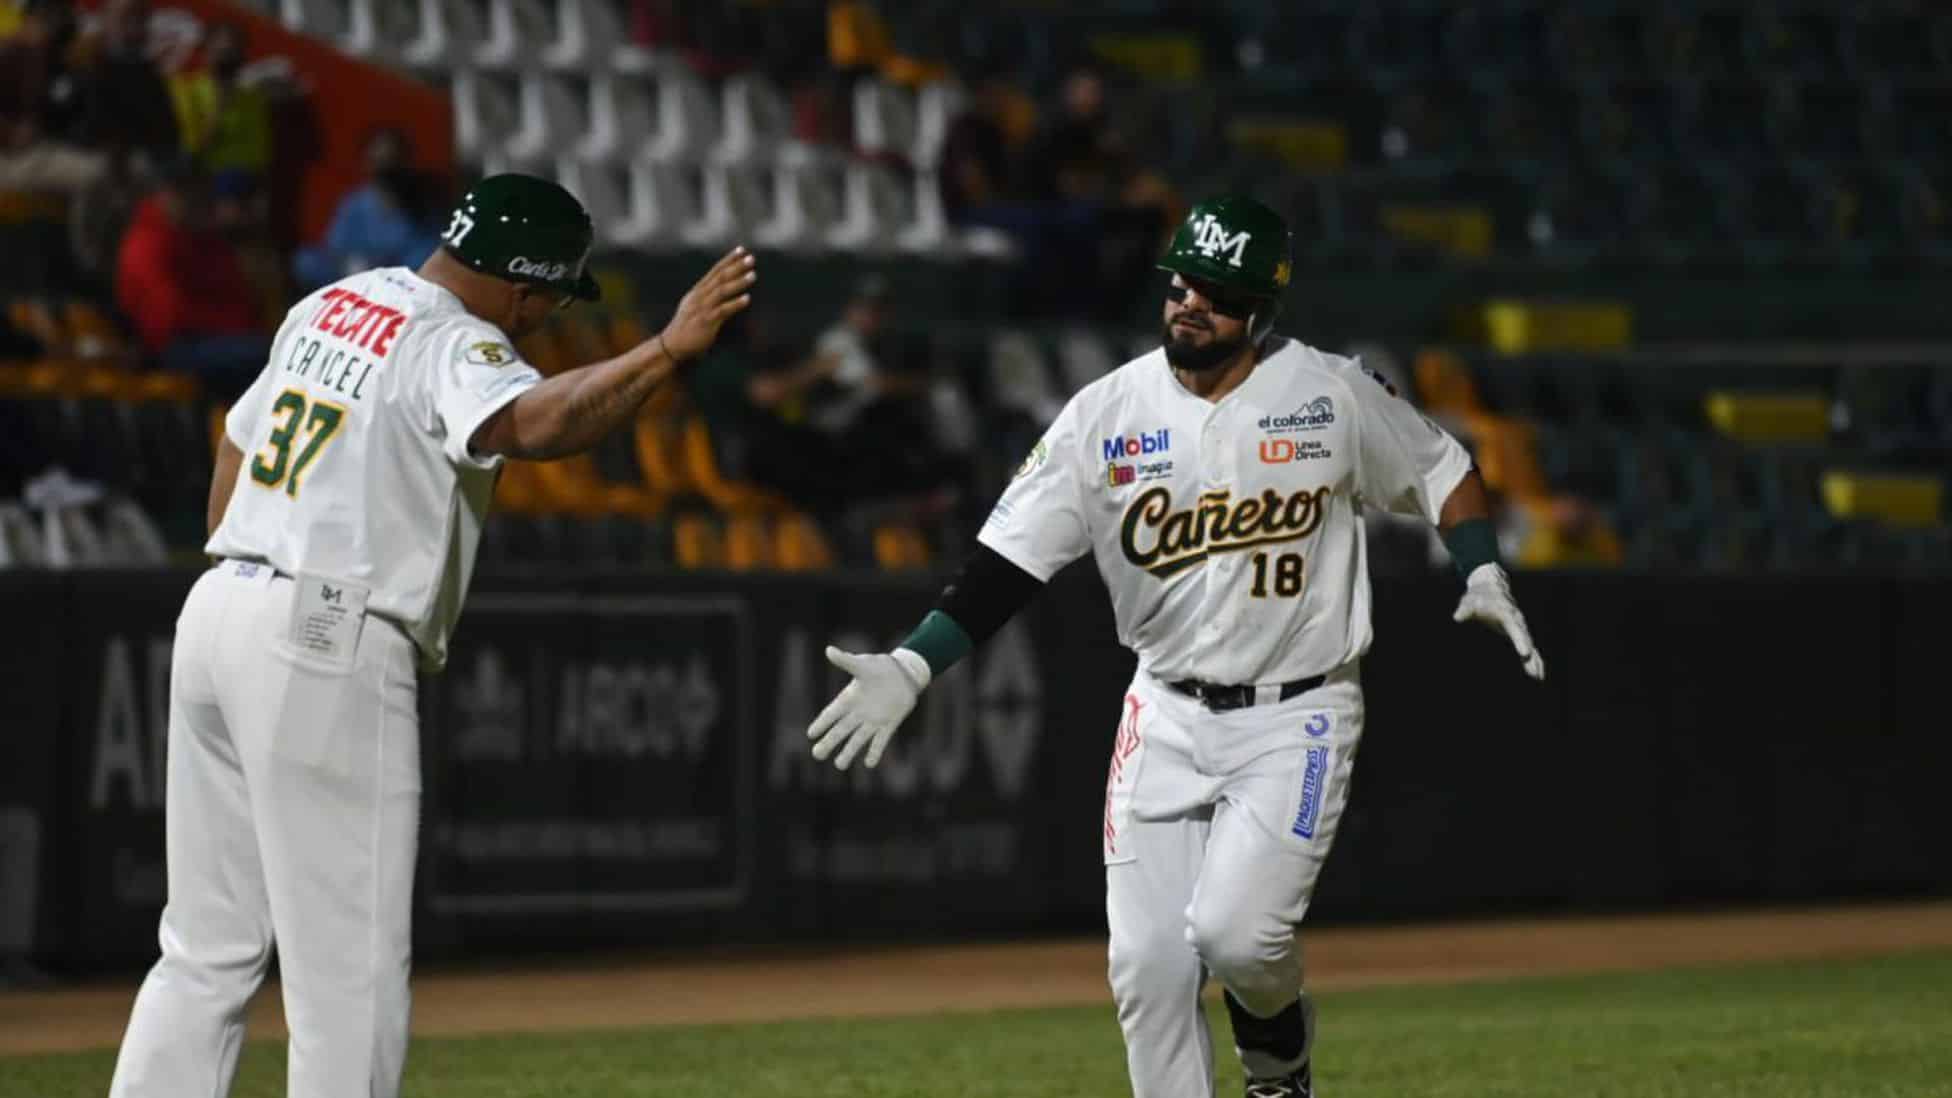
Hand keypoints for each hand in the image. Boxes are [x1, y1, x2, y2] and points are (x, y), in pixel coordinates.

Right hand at [658, 246, 755, 361]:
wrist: (671, 346)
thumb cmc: (686, 328)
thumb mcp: (694, 308)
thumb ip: (707, 299)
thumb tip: (721, 291)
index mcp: (698, 292)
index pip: (715, 271)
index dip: (728, 260)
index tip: (741, 250)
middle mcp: (699, 296)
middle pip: (720, 277)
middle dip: (736, 266)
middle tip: (751, 258)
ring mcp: (702, 308)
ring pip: (722, 290)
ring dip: (738, 282)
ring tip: (753, 274)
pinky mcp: (706, 321)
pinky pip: (723, 310)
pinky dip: (735, 303)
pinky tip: (747, 298)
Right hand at [807, 646, 930, 769]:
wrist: (904, 674)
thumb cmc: (880, 667)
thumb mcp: (863, 664)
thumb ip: (846, 661)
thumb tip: (828, 650)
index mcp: (849, 698)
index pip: (831, 713)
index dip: (821, 723)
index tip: (810, 734)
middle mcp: (858, 713)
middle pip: (841, 731)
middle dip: (829, 742)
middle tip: (817, 755)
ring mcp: (873, 720)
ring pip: (858, 739)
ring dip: (849, 752)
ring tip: (840, 765)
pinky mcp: (889, 724)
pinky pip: (880, 741)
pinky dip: (875, 752)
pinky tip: (869, 764)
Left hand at [1453, 564, 1545, 679]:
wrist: (1490, 587)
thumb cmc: (1478, 597)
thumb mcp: (1470, 601)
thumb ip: (1466, 610)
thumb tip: (1458, 616)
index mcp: (1506, 613)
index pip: (1515, 628)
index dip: (1520, 641)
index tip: (1525, 653)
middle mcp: (1516, 621)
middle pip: (1526, 639)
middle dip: (1530, 655)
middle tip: (1534, 672)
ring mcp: (1519, 627)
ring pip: (1530, 645)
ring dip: (1534, 661)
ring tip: (1538, 677)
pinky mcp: (1518, 633)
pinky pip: (1529, 647)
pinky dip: (1533, 659)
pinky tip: (1538, 674)